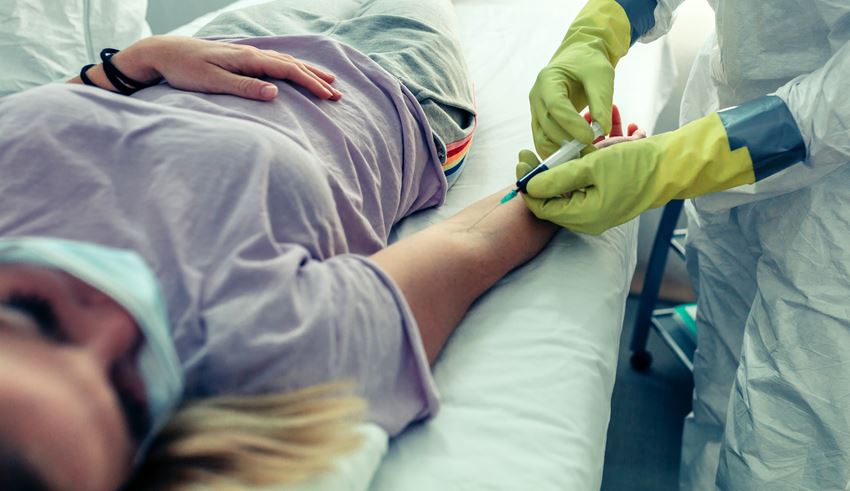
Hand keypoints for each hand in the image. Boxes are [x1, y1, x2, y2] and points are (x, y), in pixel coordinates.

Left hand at [112, 36, 341, 100]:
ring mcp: (245, 54)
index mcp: (248, 59)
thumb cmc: (184, 70)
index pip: (289, 70)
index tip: (329, 97)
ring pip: (285, 61)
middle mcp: (250, 53)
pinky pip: (273, 62)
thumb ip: (245, 87)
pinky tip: (294, 72)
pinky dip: (291, 68)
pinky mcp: (239, 58)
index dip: (312, 83)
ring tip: (326, 81)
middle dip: (317, 79)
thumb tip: (276, 92)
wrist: (161, 52)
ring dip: (307, 72)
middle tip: (337, 93)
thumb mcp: (213, 82)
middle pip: (292, 64)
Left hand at [519, 113, 755, 234]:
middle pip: (551, 200)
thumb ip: (557, 178)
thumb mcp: (591, 166)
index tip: (520, 159)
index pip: (542, 207)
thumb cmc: (635, 165)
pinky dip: (573, 170)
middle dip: (539, 175)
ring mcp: (596, 211)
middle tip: (526, 152)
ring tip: (548, 149)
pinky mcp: (604, 200)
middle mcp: (588, 219)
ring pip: (565, 191)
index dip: (527, 184)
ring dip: (555, 170)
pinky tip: (571, 153)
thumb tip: (528, 187)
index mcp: (583, 217)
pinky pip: (580, 187)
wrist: (672, 165)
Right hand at [529, 0, 629, 157]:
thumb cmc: (589, 63)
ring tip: (584, 157)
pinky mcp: (540, 122)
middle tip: (591, 152)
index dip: (572, 124)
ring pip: (542, 138)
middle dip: (568, 142)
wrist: (577, 59)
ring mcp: (535, 111)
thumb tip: (603, 129)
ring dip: (561, 151)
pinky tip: (575, 157)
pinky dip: (557, 152)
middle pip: (547, 126)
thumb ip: (601, 100)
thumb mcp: (601, 75)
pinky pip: (544, 142)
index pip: (555, 106)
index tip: (591, 137)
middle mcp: (536, 97)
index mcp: (547, 80)